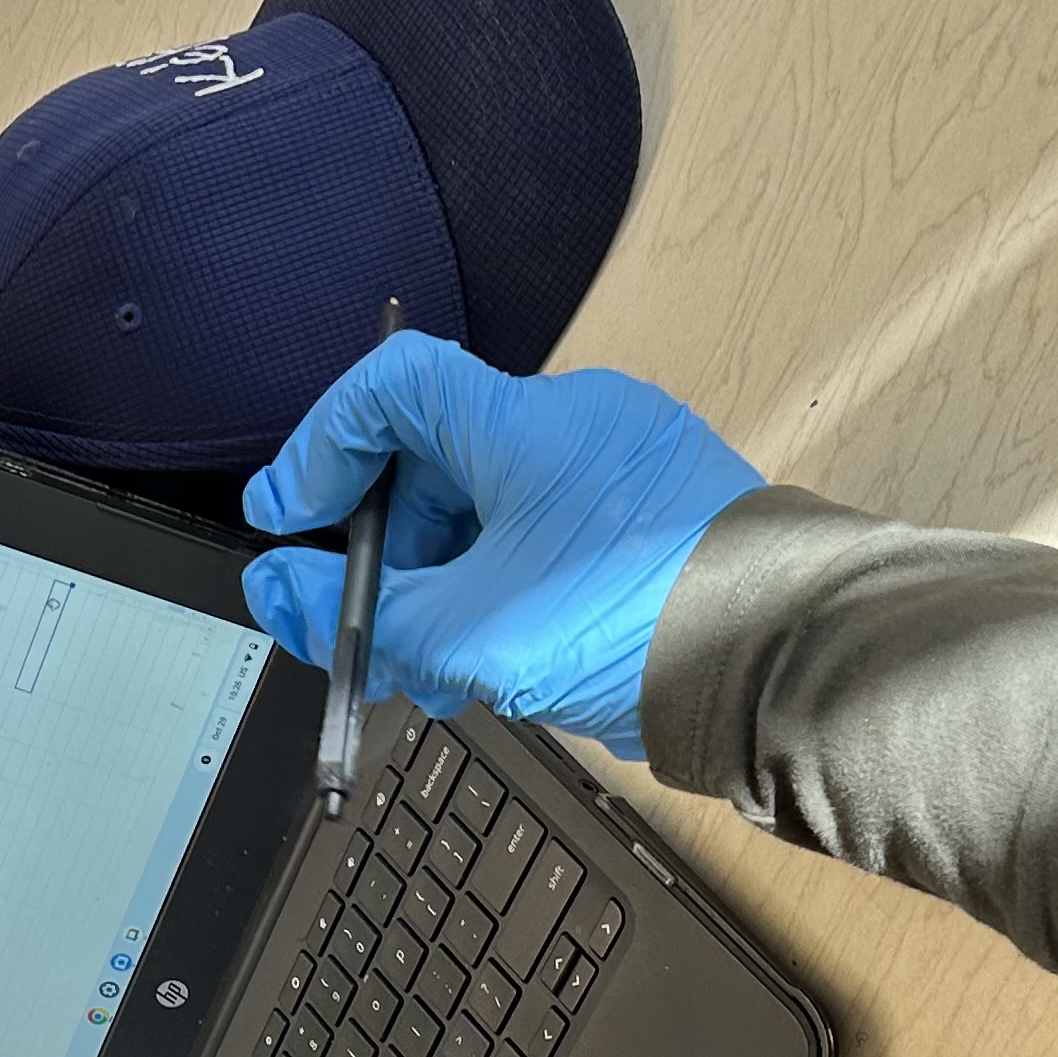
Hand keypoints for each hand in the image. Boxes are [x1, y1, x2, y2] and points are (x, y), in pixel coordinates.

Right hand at [240, 336, 762, 758]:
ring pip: (493, 511)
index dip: (321, 446)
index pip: (389, 386)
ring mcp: (621, 467)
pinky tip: (503, 661)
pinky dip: (508, 587)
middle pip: (436, 462)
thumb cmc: (637, 622)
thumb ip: (355, 613)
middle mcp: (574, 423)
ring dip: (446, 585)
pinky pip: (551, 534)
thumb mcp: (461, 632)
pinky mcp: (654, 515)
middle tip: (367, 627)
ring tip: (441, 670)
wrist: (776, 663)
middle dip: (389, 553)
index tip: (292, 517)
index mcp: (520, 421)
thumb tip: (281, 587)